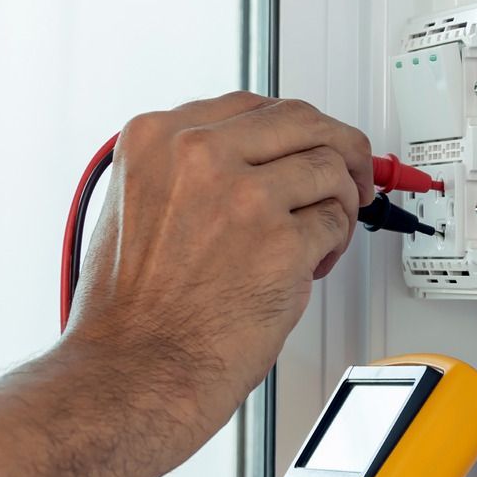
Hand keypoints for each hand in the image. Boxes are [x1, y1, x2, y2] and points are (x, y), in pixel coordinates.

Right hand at [62, 94, 373, 449]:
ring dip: (339, 199)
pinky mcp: (282, 243)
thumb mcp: (131, 206)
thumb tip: (243, 159)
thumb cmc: (125, 311)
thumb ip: (182, 171)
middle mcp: (199, 156)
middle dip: (336, 144)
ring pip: (329, 166)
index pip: (249, 106)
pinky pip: (335, 222)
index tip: (302, 142)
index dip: (287, 127)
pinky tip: (310, 264)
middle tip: (351, 170)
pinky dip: (334, 243)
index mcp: (157, 140)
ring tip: (322, 232)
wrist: (131, 371)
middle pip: (300, 120)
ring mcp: (244, 197)